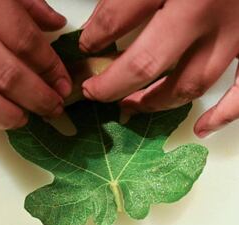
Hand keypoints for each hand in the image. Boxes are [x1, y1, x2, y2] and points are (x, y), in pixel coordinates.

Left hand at [79, 0, 238, 137]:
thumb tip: (102, 22)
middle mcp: (206, 10)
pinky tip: (202, 128)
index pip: (117, 19)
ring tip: (130, 106)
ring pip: (189, 83)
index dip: (93, 38)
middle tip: (93, 91)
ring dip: (155, 101)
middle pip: (148, 63)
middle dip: (112, 84)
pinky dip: (224, 114)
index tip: (85, 46)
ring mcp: (238, 32)